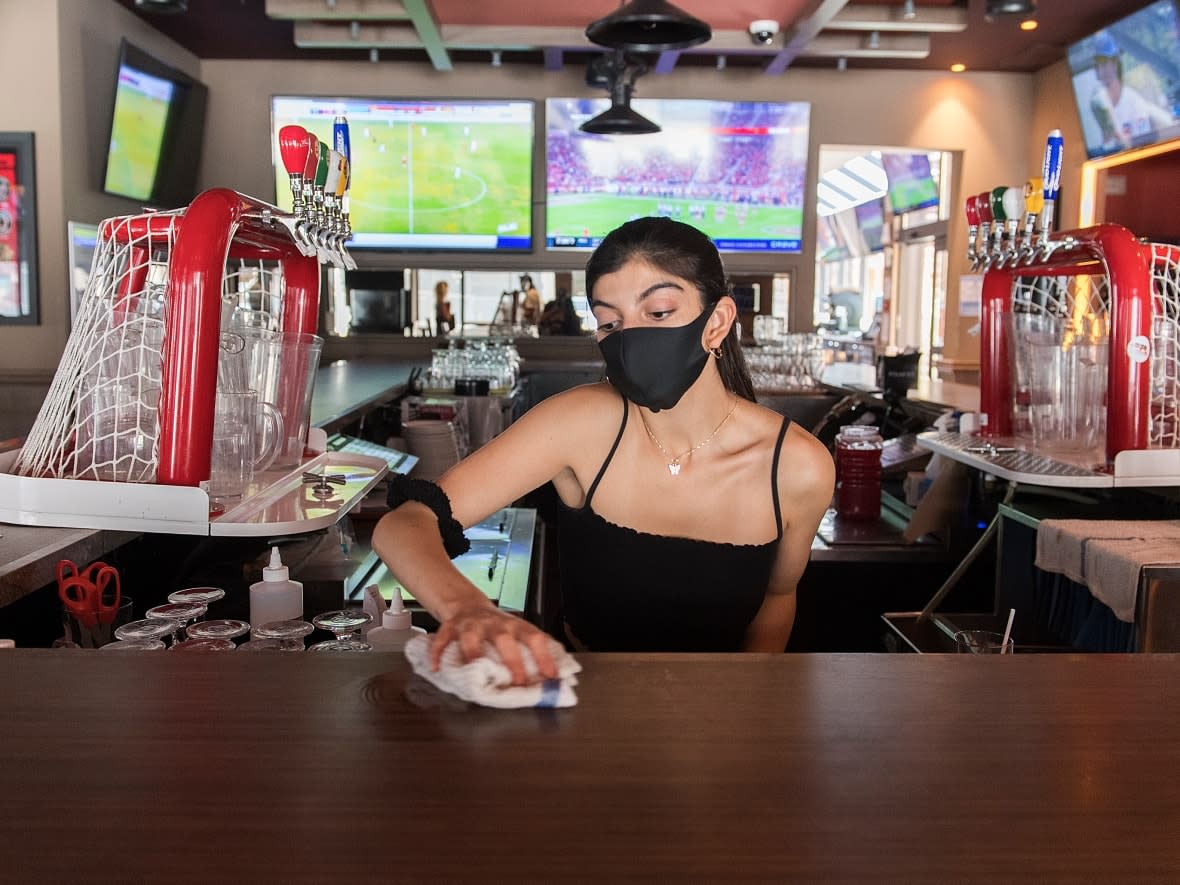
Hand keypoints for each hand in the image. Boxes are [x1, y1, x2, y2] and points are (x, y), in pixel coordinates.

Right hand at [431, 604, 557, 685]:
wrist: (468, 605)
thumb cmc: (497, 628)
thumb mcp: (516, 635)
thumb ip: (531, 654)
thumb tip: (554, 679)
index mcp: (515, 626)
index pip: (534, 637)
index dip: (544, 656)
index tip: (551, 676)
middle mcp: (494, 624)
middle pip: (504, 638)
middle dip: (512, 659)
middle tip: (518, 681)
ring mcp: (471, 625)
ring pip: (471, 637)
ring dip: (473, 654)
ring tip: (475, 671)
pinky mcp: (450, 627)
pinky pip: (442, 639)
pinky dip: (437, 652)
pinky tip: (437, 667)